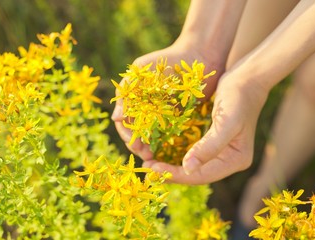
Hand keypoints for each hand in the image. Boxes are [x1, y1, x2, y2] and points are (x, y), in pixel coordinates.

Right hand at [111, 42, 224, 160]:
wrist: (198, 54)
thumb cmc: (166, 60)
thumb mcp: (140, 70)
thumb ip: (126, 91)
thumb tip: (116, 119)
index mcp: (135, 101)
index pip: (125, 123)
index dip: (128, 135)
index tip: (135, 143)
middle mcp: (147, 109)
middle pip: (138, 133)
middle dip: (139, 145)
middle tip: (146, 154)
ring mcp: (163, 115)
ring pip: (153, 137)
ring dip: (152, 148)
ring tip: (155, 155)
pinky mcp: (180, 117)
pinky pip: (171, 134)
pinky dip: (167, 143)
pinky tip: (169, 150)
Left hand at [143, 73, 268, 183]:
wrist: (247, 77)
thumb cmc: (238, 98)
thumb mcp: (226, 123)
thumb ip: (209, 147)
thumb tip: (188, 169)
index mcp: (236, 160)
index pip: (202, 176)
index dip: (176, 175)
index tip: (153, 169)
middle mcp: (229, 160)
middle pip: (196, 174)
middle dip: (171, 173)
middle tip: (147, 168)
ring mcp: (221, 151)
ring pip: (192, 165)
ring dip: (171, 165)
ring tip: (150, 162)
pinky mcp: (213, 141)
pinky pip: (192, 153)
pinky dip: (176, 153)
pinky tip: (160, 150)